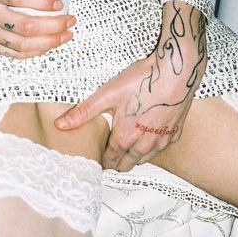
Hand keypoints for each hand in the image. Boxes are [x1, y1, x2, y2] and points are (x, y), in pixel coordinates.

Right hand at [0, 0, 74, 58]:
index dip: (42, 2)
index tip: (59, 1)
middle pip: (26, 26)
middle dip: (54, 25)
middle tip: (70, 19)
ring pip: (23, 45)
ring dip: (50, 42)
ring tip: (66, 34)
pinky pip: (13, 53)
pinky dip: (34, 52)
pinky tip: (48, 45)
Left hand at [55, 2, 206, 169]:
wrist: (177, 72)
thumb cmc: (142, 80)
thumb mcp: (107, 94)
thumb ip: (83, 112)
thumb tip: (60, 125)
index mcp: (125, 138)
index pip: (110, 160)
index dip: (102, 160)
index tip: (97, 160)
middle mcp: (144, 145)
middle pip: (127, 164)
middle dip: (117, 162)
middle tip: (109, 157)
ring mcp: (162, 141)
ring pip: (145, 159)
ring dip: (134, 157)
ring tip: (126, 151)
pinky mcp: (176, 133)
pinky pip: (160, 149)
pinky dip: (152, 148)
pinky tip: (148, 138)